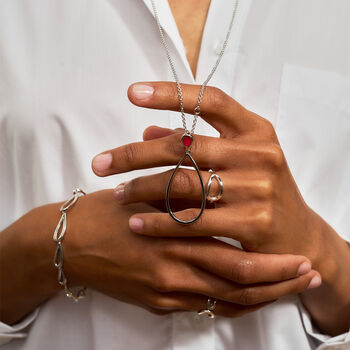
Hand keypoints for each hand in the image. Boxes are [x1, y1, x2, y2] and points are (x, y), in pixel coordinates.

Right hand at [63, 189, 319, 316]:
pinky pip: (204, 308)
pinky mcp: (156, 301)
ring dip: (261, 297)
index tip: (300, 257)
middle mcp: (173, 265)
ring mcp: (165, 289)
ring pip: (226, 300)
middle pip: (239, 283)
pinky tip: (249, 298)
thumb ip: (180, 187)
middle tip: (306, 276)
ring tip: (288, 290)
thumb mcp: (145, 191)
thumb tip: (214, 173)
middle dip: (278, 282)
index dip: (272, 261)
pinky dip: (230, 304)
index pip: (234, 251)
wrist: (70, 244)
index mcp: (173, 232)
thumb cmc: (106, 213)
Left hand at [92, 82, 327, 284]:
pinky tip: (136, 223)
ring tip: (115, 193)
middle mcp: (258, 153)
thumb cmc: (261, 192)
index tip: (133, 93)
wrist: (297, 237)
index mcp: (255, 130)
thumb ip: (197, 144)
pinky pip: (194, 220)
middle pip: (185, 146)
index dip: (171, 93)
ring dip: (142, 188)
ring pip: (184, 183)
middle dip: (135, 154)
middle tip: (99, 163)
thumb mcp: (240, 160)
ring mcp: (257, 187)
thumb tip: (148, 131)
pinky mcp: (253, 222)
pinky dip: (160, 221)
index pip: (211, 100)